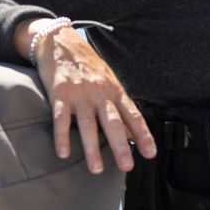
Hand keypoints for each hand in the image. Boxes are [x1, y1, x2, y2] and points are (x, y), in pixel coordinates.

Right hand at [26, 25, 156, 174]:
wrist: (60, 41)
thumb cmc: (87, 65)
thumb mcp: (108, 81)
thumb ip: (117, 106)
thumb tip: (129, 133)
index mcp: (114, 90)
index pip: (132, 115)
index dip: (143, 134)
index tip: (150, 154)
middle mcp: (99, 92)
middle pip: (112, 122)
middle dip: (120, 146)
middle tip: (127, 166)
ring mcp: (79, 93)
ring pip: (88, 124)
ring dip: (92, 148)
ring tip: (96, 169)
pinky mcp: (59, 93)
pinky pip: (61, 117)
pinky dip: (62, 136)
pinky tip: (63, 153)